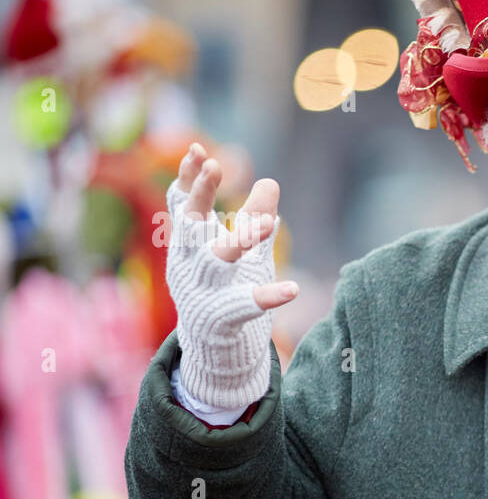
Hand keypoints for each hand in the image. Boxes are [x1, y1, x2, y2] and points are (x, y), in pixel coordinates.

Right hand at [166, 142, 296, 408]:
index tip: (198, 151)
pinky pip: (245, 305)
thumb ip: (253, 218)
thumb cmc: (224, 290)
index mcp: (190, 243)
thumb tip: (271, 182)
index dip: (189, 179)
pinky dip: (268, 296)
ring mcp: (203, 290)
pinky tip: (293, 289)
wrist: (212, 347)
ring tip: (271, 224)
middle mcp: (189, 263)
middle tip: (214, 166)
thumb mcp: (240, 252)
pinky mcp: (222, 317)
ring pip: (218, 260)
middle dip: (201, 194)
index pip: (183, 204)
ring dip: (241, 239)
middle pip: (191, 223)